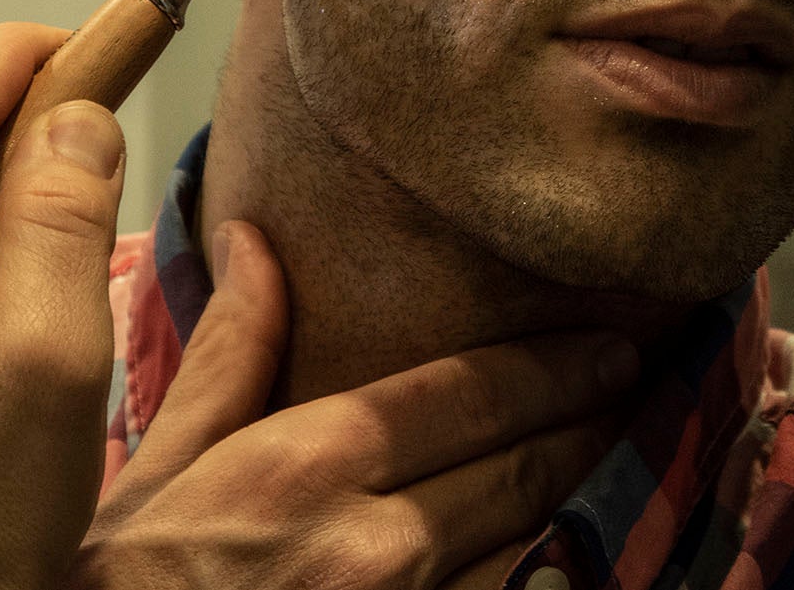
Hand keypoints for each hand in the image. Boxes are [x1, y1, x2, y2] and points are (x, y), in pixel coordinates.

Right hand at [67, 219, 639, 589]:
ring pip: (532, 545)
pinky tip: (569, 550)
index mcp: (308, 467)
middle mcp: (374, 543)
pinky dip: (545, 576)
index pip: (467, 393)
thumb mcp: (156, 468)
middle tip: (638, 379)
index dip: (552, 365)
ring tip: (623, 453)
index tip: (610, 341)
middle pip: (521, 465)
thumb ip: (229, 356)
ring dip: (581, 497)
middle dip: (588, 419)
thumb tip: (260, 238)